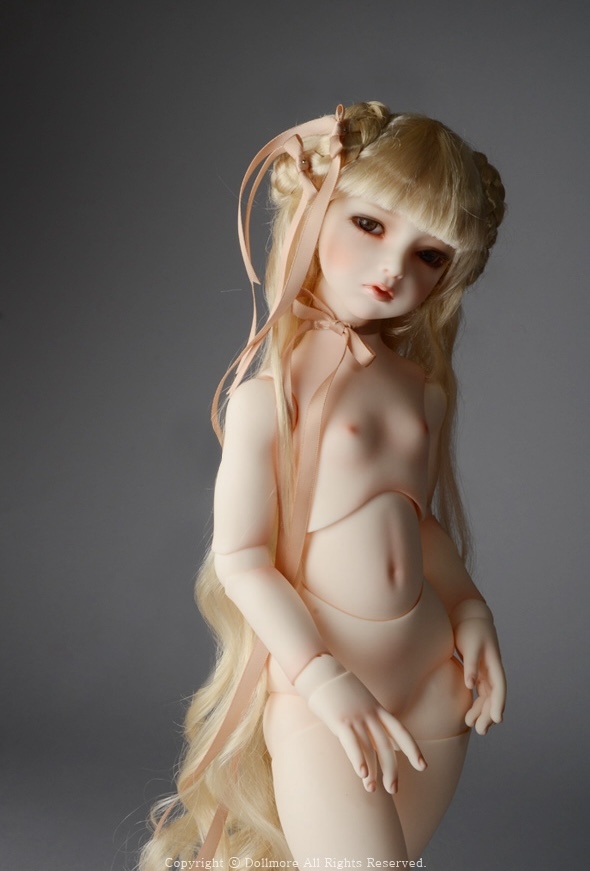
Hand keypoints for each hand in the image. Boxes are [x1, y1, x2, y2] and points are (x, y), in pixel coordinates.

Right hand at [294, 655, 425, 793]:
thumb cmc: (340, 690)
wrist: (321, 671)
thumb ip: (377, 722)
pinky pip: (352, 743)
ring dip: (373, 771)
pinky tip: (362, 773)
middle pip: (386, 745)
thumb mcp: (364, 702)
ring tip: (372, 789)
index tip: (423, 766)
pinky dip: (358, 759)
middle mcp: (370, 714)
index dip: (412, 749)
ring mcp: (356, 717)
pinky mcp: (341, 720)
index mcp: (377, 709)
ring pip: (370, 748)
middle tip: (393, 789)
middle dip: (392, 769)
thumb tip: (394, 743)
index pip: (401, 731)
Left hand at [454, 617, 506, 734]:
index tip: (498, 720)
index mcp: (494, 663)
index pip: (499, 687)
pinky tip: (469, 715)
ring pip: (487, 697)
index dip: (499, 703)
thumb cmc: (470, 629)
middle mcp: (493, 670)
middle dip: (489, 714)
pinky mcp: (478, 672)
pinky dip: (477, 704)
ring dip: (482, 712)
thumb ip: (470, 665)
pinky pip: (480, 692)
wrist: (467, 616)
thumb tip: (470, 685)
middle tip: (481, 731)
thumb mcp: (470, 645)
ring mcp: (486, 672)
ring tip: (472, 726)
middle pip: (494, 696)